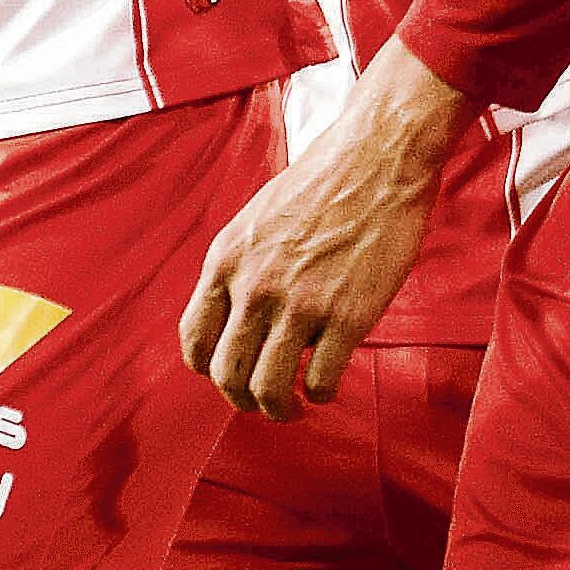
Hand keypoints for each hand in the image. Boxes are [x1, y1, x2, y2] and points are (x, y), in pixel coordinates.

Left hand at [179, 42, 465, 420]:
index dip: (209, 369)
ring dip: (280, 410)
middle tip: (264, 401)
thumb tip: (235, 318)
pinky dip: (321, 394)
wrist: (376, 160)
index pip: (193, 340)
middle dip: (243, 399)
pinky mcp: (346, 317)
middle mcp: (254, 287)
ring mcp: (299, 304)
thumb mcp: (255, 221)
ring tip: (295, 406)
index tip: (231, 372)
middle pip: (227, 375)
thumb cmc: (320, 185)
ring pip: (269, 390)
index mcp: (225, 260)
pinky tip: (327, 383)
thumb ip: (239, 268)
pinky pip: (320, 382)